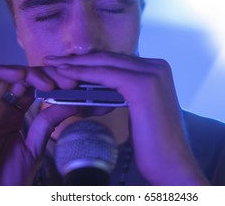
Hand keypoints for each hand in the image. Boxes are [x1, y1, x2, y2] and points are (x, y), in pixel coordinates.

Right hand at [0, 65, 78, 184]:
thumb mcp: (34, 147)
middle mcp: (1, 105)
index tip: (76, 85)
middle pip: (25, 78)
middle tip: (69, 81)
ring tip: (50, 82)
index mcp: (14, 114)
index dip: (55, 82)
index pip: (35, 88)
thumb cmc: (2, 178)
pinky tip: (21, 75)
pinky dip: (3, 72)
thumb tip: (71, 104)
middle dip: (49, 76)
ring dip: (31, 73)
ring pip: (8, 75)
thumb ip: (48, 124)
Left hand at [44, 52, 209, 184]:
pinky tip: (64, 74)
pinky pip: (104, 75)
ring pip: (104, 64)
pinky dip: (82, 73)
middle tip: (54, 60)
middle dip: (78, 59)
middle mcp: (157, 66)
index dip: (90, 60)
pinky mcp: (143, 84)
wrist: (172, 164)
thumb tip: (97, 89)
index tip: (68, 62)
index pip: (116, 61)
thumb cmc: (154, 143)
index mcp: (157, 70)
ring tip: (52, 64)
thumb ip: (124, 93)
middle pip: (109, 59)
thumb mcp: (138, 110)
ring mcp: (152, 73)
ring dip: (75, 64)